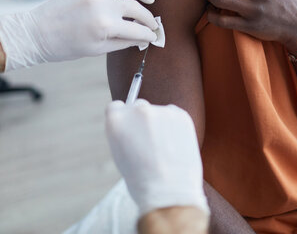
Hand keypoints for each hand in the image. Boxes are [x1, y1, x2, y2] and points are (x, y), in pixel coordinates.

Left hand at [0, 0, 157, 70]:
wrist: (36, 33)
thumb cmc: (65, 47)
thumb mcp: (97, 50)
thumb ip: (123, 42)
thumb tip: (141, 39)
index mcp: (106, 26)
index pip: (138, 30)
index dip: (149, 35)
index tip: (155, 37)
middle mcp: (102, 6)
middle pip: (136, 9)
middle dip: (149, 18)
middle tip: (153, 24)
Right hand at [105, 99, 208, 216]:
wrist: (168, 190)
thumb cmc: (142, 179)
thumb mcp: (121, 153)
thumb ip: (125, 132)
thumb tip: (135, 123)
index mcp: (116, 120)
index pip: (117, 107)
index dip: (124, 119)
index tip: (130, 128)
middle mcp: (137, 110)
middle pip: (139, 106)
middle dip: (143, 120)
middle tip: (150, 142)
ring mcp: (160, 111)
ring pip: (160, 113)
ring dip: (162, 124)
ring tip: (166, 149)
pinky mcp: (181, 114)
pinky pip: (176, 116)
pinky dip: (176, 126)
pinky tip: (176, 145)